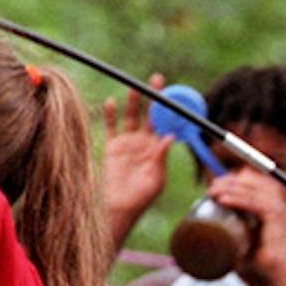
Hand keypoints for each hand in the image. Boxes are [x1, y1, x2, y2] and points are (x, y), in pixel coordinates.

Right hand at [100, 75, 171, 230]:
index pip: (166, 123)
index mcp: (159, 149)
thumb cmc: (142, 197)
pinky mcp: (113, 146)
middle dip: (154, 97)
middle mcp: (144, 142)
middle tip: (158, 79)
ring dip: (133, 101)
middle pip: (150, 114)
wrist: (119, 207)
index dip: (170, 109)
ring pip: (131, 116)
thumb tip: (170, 137)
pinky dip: (110, 114)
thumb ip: (161, 157)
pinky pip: (111, 126)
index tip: (175, 94)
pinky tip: (112, 102)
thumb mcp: (156, 178)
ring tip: (135, 86)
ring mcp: (128, 142)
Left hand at [206, 161, 285, 282]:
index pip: (253, 181)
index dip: (233, 179)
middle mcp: (279, 202)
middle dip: (228, 182)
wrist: (281, 272)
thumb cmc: (263, 260)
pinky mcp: (277, 215)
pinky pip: (253, 203)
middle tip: (210, 190)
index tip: (215, 185)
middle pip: (251, 181)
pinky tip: (222, 200)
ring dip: (228, 189)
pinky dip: (236, 200)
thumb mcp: (248, 240)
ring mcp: (279, 207)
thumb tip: (211, 232)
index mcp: (274, 205)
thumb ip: (235, 232)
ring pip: (250, 191)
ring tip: (211, 193)